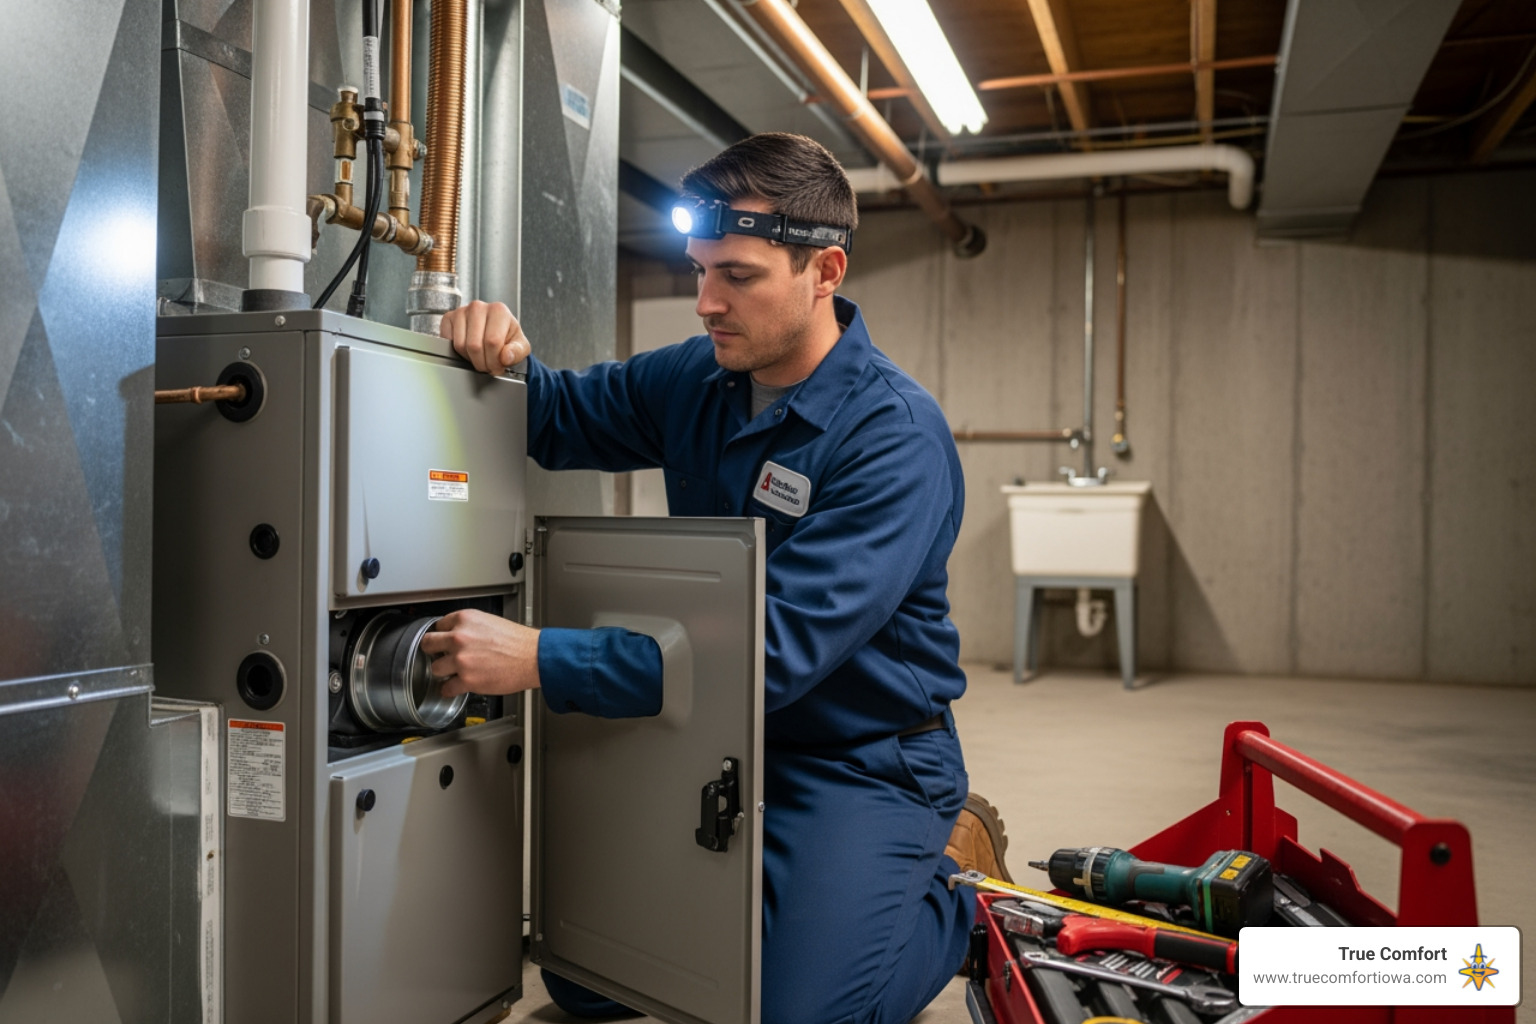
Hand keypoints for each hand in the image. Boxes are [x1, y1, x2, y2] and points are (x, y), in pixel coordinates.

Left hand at [417, 609, 540, 697]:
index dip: (441, 635)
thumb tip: (458, 635)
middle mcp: (459, 637)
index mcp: (464, 619)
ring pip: (434, 668)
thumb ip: (470, 628)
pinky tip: (456, 687)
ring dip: (443, 672)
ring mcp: (461, 660)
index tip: (442, 641)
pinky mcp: (467, 680)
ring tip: (453, 673)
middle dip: (433, 651)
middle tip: (439, 656)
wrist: (533, 657)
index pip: (438, 626)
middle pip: (428, 644)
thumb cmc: (518, 641)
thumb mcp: (490, 622)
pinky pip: (446, 688)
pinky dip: (449, 690)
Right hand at [440, 299, 532, 373]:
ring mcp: (461, 311)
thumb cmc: (508, 337)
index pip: (492, 342)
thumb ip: (516, 352)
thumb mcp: (521, 346)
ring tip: (480, 357)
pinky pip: (449, 342)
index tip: (498, 367)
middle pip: (475, 345)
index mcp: (499, 310)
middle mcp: (479, 307)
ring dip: (470, 358)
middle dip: (482, 363)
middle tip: (488, 366)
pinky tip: (468, 350)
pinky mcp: (448, 318)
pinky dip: (457, 352)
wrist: (496, 332)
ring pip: (461, 345)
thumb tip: (506, 356)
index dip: (494, 361)